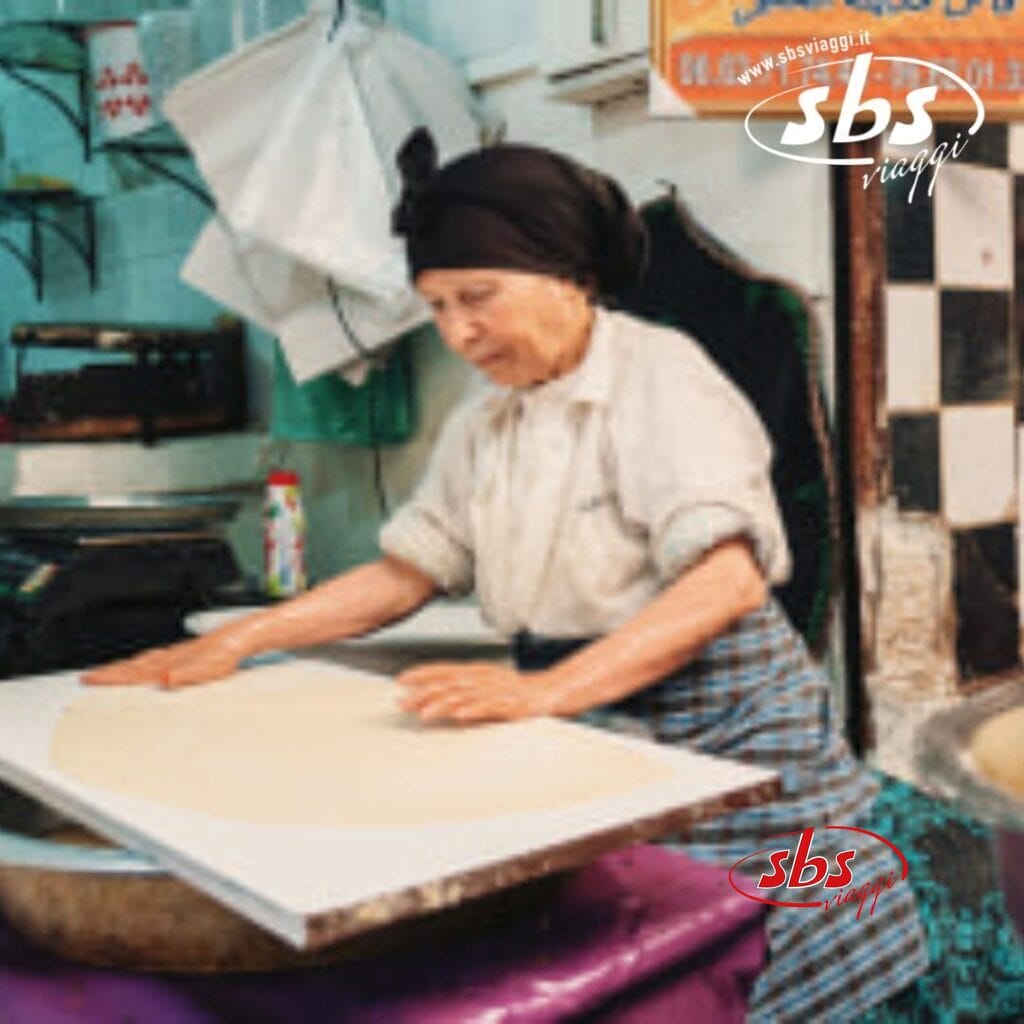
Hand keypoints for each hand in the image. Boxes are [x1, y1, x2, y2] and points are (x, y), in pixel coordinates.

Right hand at [81, 634, 245, 688]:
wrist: (243, 636)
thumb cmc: (228, 652)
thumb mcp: (211, 667)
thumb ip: (188, 674)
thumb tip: (165, 680)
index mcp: (172, 662)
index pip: (135, 672)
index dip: (112, 677)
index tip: (89, 680)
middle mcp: (170, 657)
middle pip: (133, 666)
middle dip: (109, 673)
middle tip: (86, 678)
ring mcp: (176, 655)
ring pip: (142, 662)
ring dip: (122, 668)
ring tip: (105, 672)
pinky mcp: (184, 655)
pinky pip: (154, 659)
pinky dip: (140, 664)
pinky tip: (141, 666)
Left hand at [396, 661, 557, 722]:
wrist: (554, 692)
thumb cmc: (520, 692)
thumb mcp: (489, 688)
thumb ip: (466, 693)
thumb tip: (442, 705)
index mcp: (478, 672)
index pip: (445, 669)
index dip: (423, 673)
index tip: (401, 680)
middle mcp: (485, 678)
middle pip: (450, 684)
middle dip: (424, 693)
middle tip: (403, 702)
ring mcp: (498, 691)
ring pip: (466, 696)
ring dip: (442, 704)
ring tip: (424, 713)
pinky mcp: (512, 705)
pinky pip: (491, 708)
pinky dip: (474, 711)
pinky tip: (460, 716)